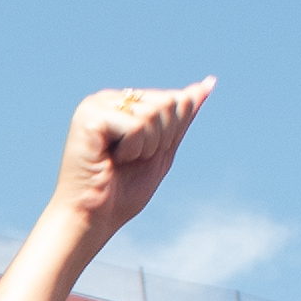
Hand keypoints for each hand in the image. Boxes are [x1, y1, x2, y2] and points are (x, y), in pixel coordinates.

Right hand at [44, 81, 216, 258]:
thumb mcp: (164, 150)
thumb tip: (210, 82)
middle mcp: (109, 99)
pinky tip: (109, 159)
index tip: (143, 156)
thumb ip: (182, 117)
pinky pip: (135, 126)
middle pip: (167, 102)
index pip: (174, 100)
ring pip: (153, 113)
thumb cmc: (122, 193)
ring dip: (146, 147)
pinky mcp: (89, 117)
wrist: (93, 218)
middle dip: (161, 139)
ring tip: (120, 160)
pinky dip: (132, 150)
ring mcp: (97, 105)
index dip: (171, 135)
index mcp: (125, 103)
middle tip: (131, 160)